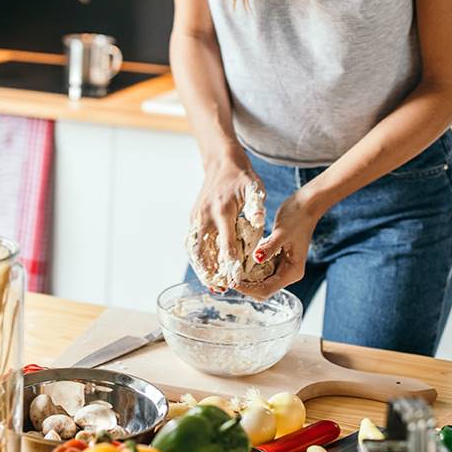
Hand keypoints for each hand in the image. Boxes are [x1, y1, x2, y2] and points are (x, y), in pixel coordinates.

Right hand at [191, 152, 262, 275]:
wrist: (221, 163)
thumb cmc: (242, 178)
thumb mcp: (254, 189)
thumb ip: (256, 207)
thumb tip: (259, 221)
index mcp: (222, 211)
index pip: (226, 243)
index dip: (230, 264)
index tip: (235, 281)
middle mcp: (205, 216)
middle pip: (204, 250)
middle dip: (210, 272)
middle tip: (219, 289)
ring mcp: (196, 217)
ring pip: (195, 248)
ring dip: (201, 267)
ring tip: (211, 284)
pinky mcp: (193, 217)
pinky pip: (193, 241)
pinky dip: (197, 257)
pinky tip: (204, 269)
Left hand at [235, 190, 320, 298]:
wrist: (305, 205)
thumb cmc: (296, 217)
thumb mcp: (281, 232)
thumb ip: (269, 247)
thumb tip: (257, 258)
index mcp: (292, 272)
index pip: (267, 289)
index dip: (249, 289)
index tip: (232, 282)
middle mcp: (288, 273)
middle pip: (263, 289)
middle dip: (246, 286)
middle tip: (228, 277)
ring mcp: (282, 266)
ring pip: (261, 280)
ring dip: (247, 278)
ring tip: (231, 270)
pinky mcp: (277, 258)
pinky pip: (261, 269)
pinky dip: (250, 268)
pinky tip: (239, 261)